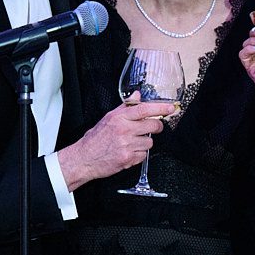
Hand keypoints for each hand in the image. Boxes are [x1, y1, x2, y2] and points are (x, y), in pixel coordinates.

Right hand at [55, 98, 174, 188]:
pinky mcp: (128, 158)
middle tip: (152, 127)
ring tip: (132, 143)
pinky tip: (129, 152)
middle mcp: (124, 130)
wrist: (85, 158)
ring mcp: (127, 145)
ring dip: (144, 143)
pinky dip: (139, 154)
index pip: (144, 109)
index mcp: (119, 118)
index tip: (170, 108)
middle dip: (156, 127)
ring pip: (150, 142)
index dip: (160, 108)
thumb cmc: (96, 139)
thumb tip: (137, 95)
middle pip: (153, 125)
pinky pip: (144, 155)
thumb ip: (125, 107)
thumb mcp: (109, 118)